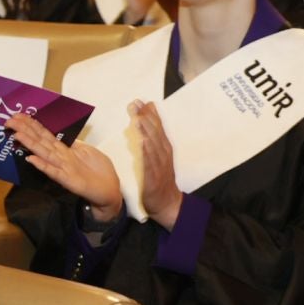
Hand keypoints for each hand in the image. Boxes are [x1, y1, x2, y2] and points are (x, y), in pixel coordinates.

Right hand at [4, 111, 122, 223]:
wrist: (110, 192)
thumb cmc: (100, 173)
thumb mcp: (88, 152)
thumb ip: (75, 145)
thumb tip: (63, 137)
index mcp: (65, 151)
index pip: (45, 135)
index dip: (33, 125)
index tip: (19, 115)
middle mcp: (61, 158)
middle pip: (40, 141)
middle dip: (25, 130)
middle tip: (10, 120)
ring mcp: (63, 169)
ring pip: (44, 154)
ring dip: (30, 144)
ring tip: (17, 135)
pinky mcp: (69, 180)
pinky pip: (54, 172)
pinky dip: (42, 165)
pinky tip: (31, 159)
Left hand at [132, 101, 182, 229]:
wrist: (168, 203)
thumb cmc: (160, 179)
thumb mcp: (157, 157)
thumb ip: (151, 140)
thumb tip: (142, 122)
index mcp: (164, 148)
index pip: (157, 127)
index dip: (150, 114)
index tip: (141, 101)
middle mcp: (163, 154)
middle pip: (154, 132)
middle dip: (145, 117)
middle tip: (136, 104)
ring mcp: (159, 165)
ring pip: (153, 145)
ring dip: (146, 131)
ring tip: (137, 119)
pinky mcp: (154, 177)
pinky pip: (150, 163)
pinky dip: (147, 152)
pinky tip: (142, 143)